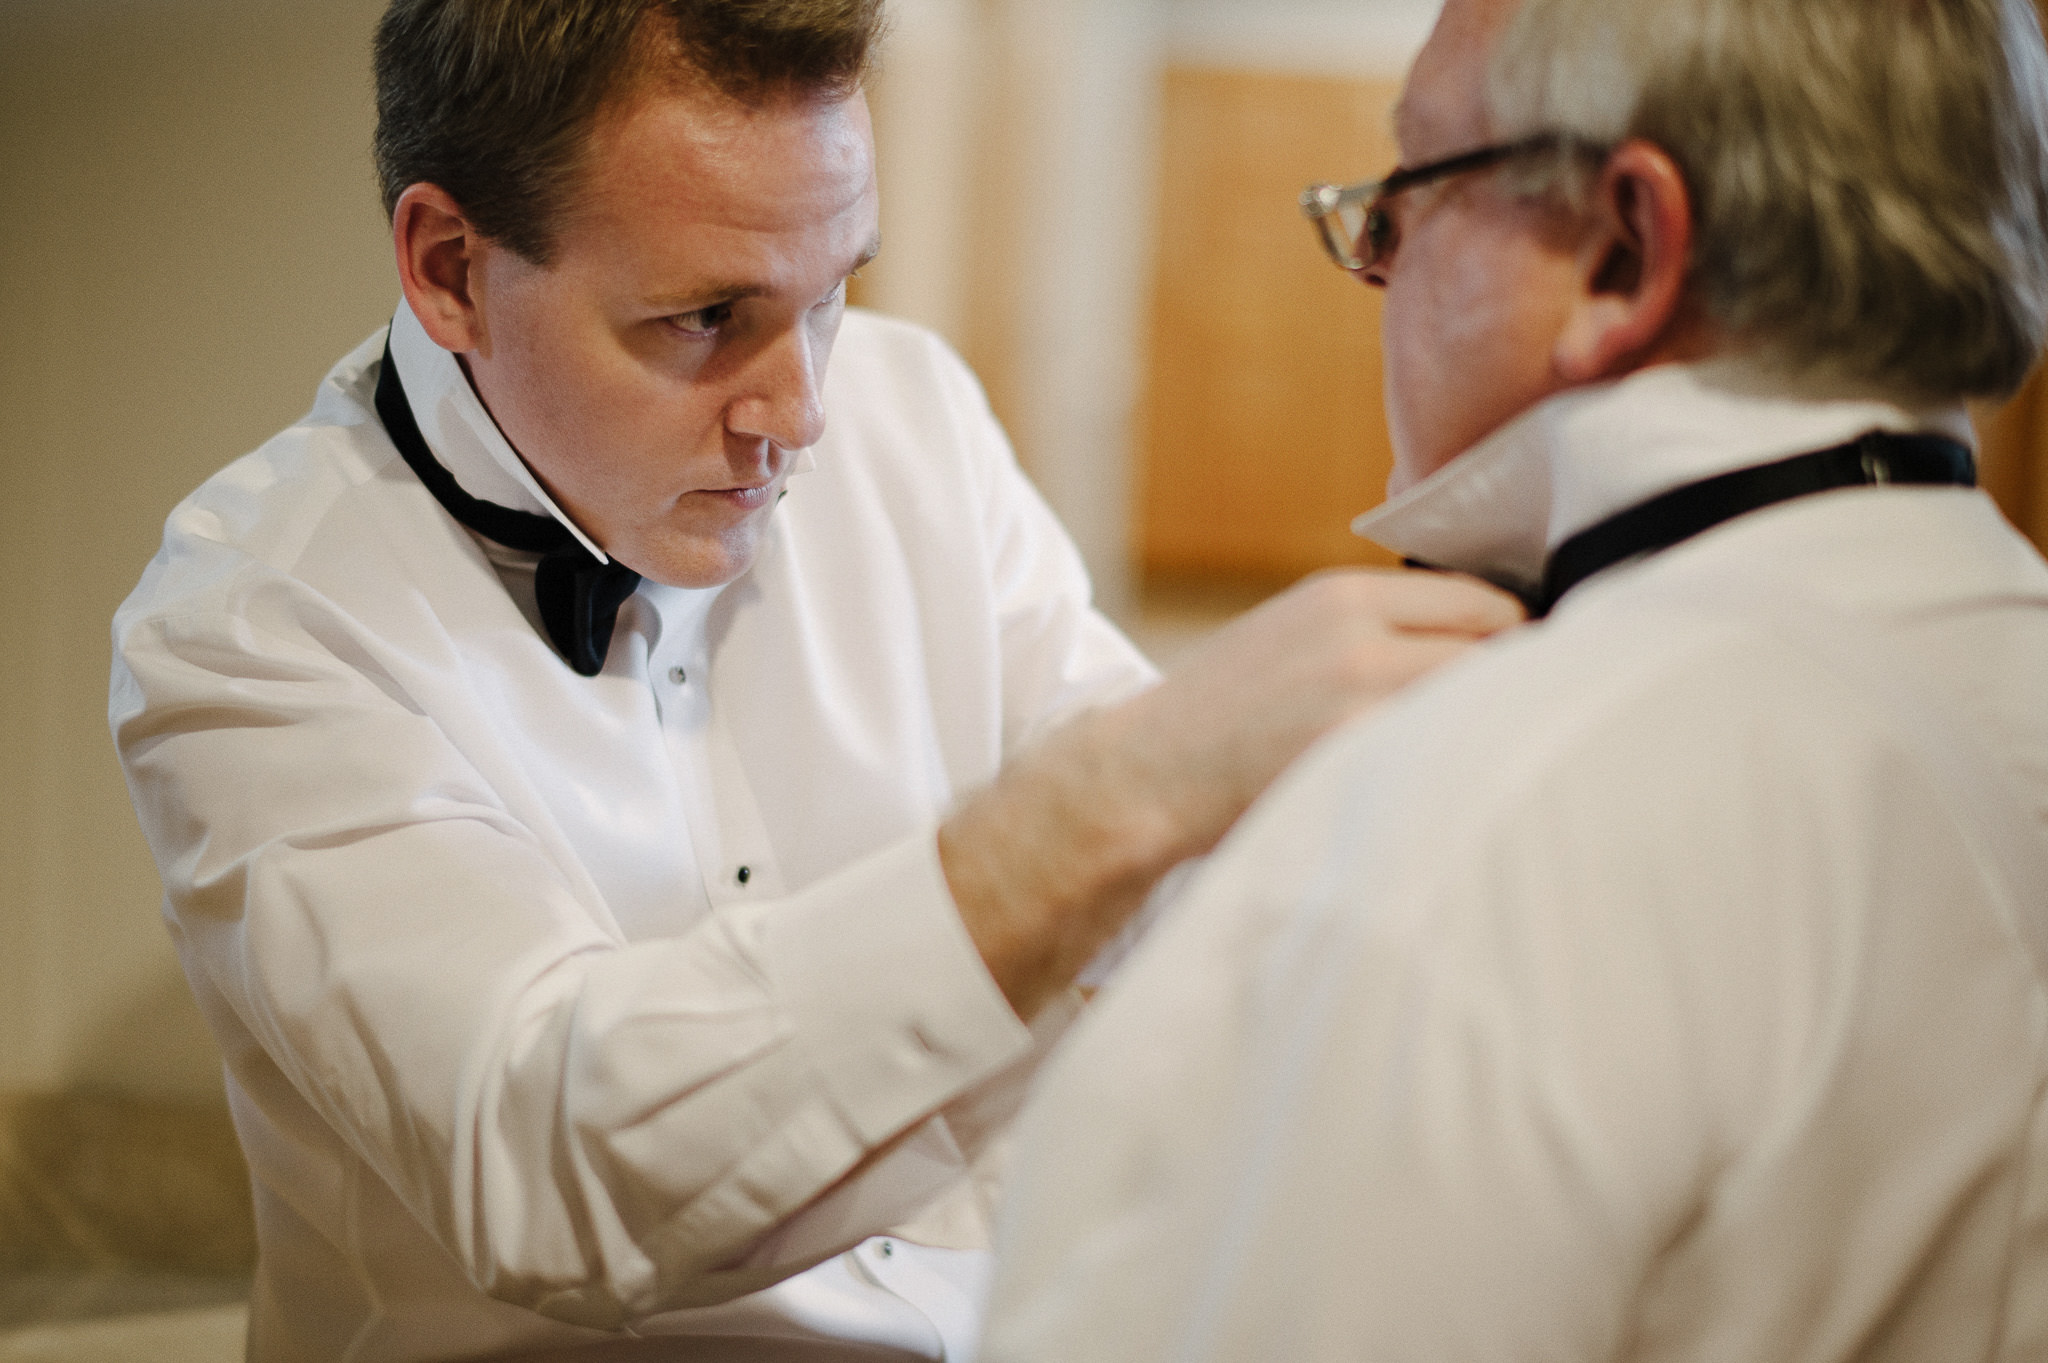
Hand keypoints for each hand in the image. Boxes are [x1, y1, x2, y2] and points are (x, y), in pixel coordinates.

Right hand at [942, 568, 1522, 1017]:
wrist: (1139, 776)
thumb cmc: (1220, 719)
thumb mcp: (1294, 638)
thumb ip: (1377, 631)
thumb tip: (1486, 648)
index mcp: (1343, 595)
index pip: (1483, 602)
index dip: (1513, 642)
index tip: (1523, 677)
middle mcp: (1360, 634)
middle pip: (1498, 650)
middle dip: (1517, 688)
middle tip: (1524, 728)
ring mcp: (1360, 697)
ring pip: (1482, 705)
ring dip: (1498, 733)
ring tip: (1493, 766)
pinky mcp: (1356, 758)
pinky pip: (1448, 759)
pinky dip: (1461, 776)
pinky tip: (1448, 798)